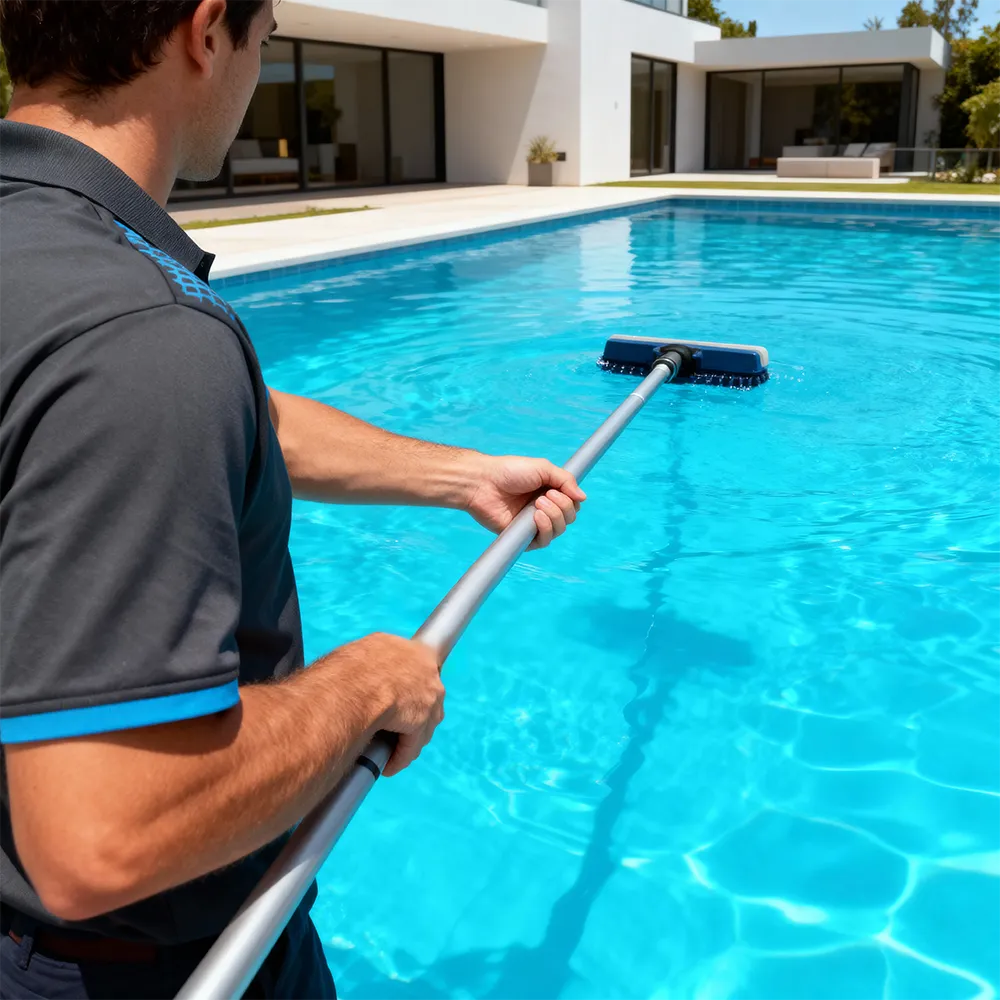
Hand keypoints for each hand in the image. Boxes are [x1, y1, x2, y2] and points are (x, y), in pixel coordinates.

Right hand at [347, 633, 444, 777]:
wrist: (350, 686)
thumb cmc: (342, 672)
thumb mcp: (356, 658)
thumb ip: (366, 666)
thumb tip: (351, 678)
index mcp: (402, 646)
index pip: (414, 667)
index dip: (406, 685)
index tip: (397, 700)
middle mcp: (423, 665)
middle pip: (425, 695)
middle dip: (413, 713)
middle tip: (394, 729)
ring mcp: (428, 692)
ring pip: (422, 722)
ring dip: (407, 739)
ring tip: (390, 752)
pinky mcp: (424, 719)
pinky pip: (412, 744)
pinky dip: (400, 757)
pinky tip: (389, 765)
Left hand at [464, 455, 586, 549]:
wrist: (484, 483)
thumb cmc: (510, 472)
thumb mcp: (543, 468)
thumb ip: (566, 481)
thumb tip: (583, 497)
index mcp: (550, 492)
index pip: (573, 504)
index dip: (571, 500)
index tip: (559, 490)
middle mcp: (543, 509)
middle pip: (569, 518)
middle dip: (563, 507)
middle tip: (545, 496)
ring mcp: (533, 523)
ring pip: (559, 530)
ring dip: (554, 516)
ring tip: (538, 504)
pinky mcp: (522, 536)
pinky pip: (543, 541)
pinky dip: (545, 529)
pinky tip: (536, 517)